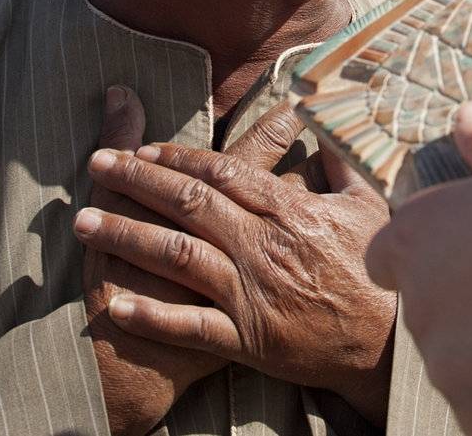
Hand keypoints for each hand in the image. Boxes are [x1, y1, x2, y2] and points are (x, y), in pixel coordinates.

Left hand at [75, 117, 396, 423]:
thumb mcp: (367, 207)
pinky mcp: (249, 338)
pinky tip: (114, 303)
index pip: (224, 172)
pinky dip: (151, 315)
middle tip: (96, 164)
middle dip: (138, 181)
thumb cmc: (378, 273)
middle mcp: (264, 246)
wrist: (388, 344)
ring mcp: (253, 292)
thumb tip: (322, 126)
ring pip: (178, 255)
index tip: (143, 146)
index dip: (178, 157)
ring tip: (83, 222)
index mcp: (290, 211)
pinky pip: (191, 326)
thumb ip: (339, 164)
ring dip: (127, 236)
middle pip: (190, 204)